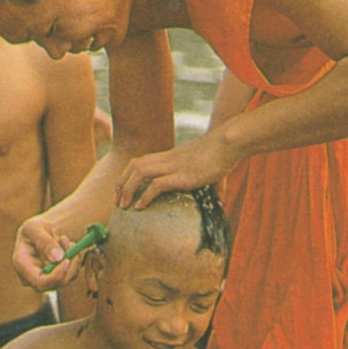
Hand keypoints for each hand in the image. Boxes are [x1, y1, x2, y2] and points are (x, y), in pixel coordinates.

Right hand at [13, 215, 81, 290]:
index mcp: (21, 265)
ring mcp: (43, 280)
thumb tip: (58, 258)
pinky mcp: (55, 279)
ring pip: (65, 280)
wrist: (38, 233)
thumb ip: (45, 241)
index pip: (39, 282)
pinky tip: (67, 245)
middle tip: (72, 244)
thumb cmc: (33, 229)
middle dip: (68, 266)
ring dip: (72, 259)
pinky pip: (71, 275)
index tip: (67, 260)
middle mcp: (30, 277)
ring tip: (65, 239)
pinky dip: (73, 260)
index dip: (55, 276)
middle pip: (54, 284)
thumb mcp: (35, 228)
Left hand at [114, 132, 235, 208]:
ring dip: (127, 190)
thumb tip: (221, 201)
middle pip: (134, 166)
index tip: (122, 191)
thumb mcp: (210, 167)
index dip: (127, 176)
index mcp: (170, 156)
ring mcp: (174, 166)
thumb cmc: (224, 153)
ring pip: (139, 173)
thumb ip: (211, 184)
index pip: (139, 162)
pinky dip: (144, 196)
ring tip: (123, 206)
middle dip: (121, 184)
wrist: (230, 141)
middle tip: (118, 202)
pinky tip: (140, 207)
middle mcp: (167, 159)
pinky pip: (156, 185)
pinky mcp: (183, 176)